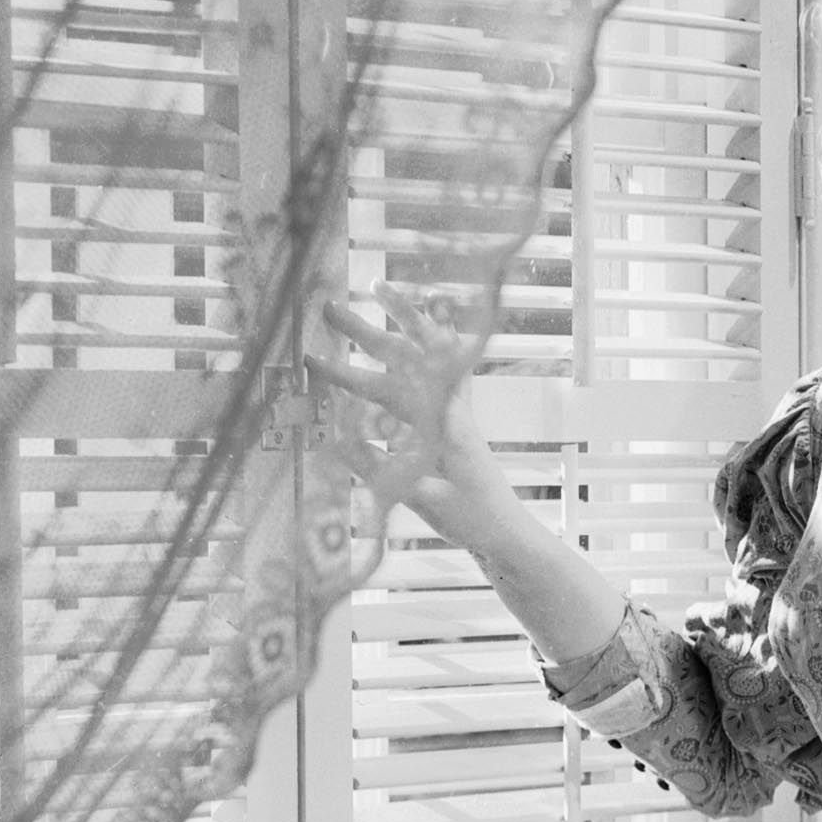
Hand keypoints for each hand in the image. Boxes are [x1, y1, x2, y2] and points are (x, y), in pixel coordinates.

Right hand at [307, 287, 514, 536]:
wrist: (509, 534)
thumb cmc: (470, 522)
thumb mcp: (423, 502)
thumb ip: (382, 471)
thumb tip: (334, 438)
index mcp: (441, 429)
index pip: (387, 392)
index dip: (347, 375)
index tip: (312, 361)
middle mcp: (452, 410)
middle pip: (406, 359)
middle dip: (366, 331)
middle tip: (330, 305)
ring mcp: (459, 410)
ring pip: (431, 351)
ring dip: (403, 318)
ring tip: (378, 287)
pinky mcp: (462, 417)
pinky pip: (452, 366)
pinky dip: (440, 338)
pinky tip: (433, 317)